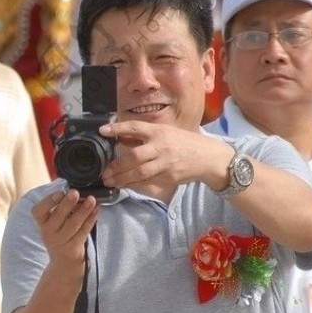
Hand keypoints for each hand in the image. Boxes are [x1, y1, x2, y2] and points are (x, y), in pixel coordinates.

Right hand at [30, 187, 97, 270]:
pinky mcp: (72, 249)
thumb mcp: (54, 221)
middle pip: (58, 216)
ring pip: (73, 224)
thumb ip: (61, 206)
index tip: (59, 193)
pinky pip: (83, 232)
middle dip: (68, 203)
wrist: (63, 261)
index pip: (38, 211)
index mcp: (41, 222)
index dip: (48, 202)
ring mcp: (60, 242)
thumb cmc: (60, 233)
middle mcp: (48, 232)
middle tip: (76, 192)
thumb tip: (75, 190)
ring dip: (84, 210)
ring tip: (92, 199)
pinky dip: (91, 220)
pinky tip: (96, 211)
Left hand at [98, 121, 233, 193]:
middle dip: (117, 165)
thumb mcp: (166, 132)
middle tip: (104, 172)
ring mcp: (165, 164)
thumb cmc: (184, 143)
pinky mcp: (169, 177)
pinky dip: (134, 184)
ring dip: (122, 178)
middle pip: (134, 156)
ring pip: (140, 173)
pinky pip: (148, 182)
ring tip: (110, 181)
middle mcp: (161, 146)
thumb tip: (121, 138)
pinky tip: (124, 185)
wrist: (208, 157)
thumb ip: (145, 136)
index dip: (118, 128)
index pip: (135, 127)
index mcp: (159, 131)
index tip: (103, 130)